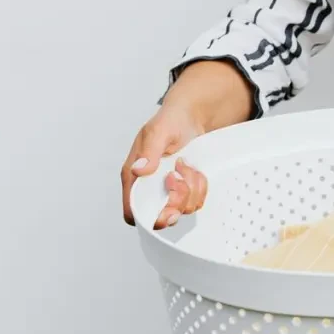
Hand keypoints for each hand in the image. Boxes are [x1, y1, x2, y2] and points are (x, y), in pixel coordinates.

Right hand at [121, 103, 208, 228]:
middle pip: (162, 216)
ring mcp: (169, 190)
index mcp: (134, 178)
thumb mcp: (158, 132)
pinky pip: (197, 200)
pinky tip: (196, 170)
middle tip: (179, 175)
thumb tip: (138, 170)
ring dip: (191, 187)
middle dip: (177, 199)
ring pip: (183, 208)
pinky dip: (201, 186)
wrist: (192, 117)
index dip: (149, 216)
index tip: (167, 201)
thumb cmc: (170, 121)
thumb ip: (149, 152)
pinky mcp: (186, 189)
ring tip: (186, 165)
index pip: (133, 212)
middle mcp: (150, 188)